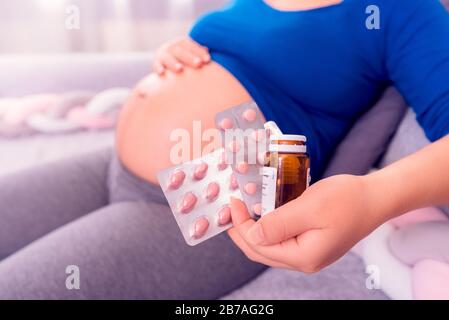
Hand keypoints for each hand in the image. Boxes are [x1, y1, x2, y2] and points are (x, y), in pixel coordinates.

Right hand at [153, 37, 210, 74]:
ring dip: (174, 63)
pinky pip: (157, 65)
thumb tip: (207, 49)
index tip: (208, 60)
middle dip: (190, 58)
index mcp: (182, 43)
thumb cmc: (185, 57)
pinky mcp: (157, 62)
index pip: (191, 46)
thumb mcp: (191, 52)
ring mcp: (163, 54)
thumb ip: (199, 51)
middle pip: (181, 51)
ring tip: (180, 69)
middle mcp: (172, 47)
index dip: (199, 52)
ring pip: (168, 58)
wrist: (165, 57)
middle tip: (199, 64)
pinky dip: (158, 68)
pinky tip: (162, 73)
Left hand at [228, 174, 384, 272]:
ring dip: (254, 229)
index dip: (240, 226)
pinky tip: (263, 212)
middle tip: (232, 208)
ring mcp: (309, 253)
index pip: (259, 247)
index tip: (232, 203)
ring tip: (243, 210)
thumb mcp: (309, 208)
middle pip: (262, 251)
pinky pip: (282, 239)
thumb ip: (278, 224)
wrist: (376, 198)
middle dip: (242, 231)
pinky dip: (268, 227)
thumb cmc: (347, 200)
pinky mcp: (312, 243)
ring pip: (271, 246)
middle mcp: (305, 260)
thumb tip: (251, 236)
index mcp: (303, 256)